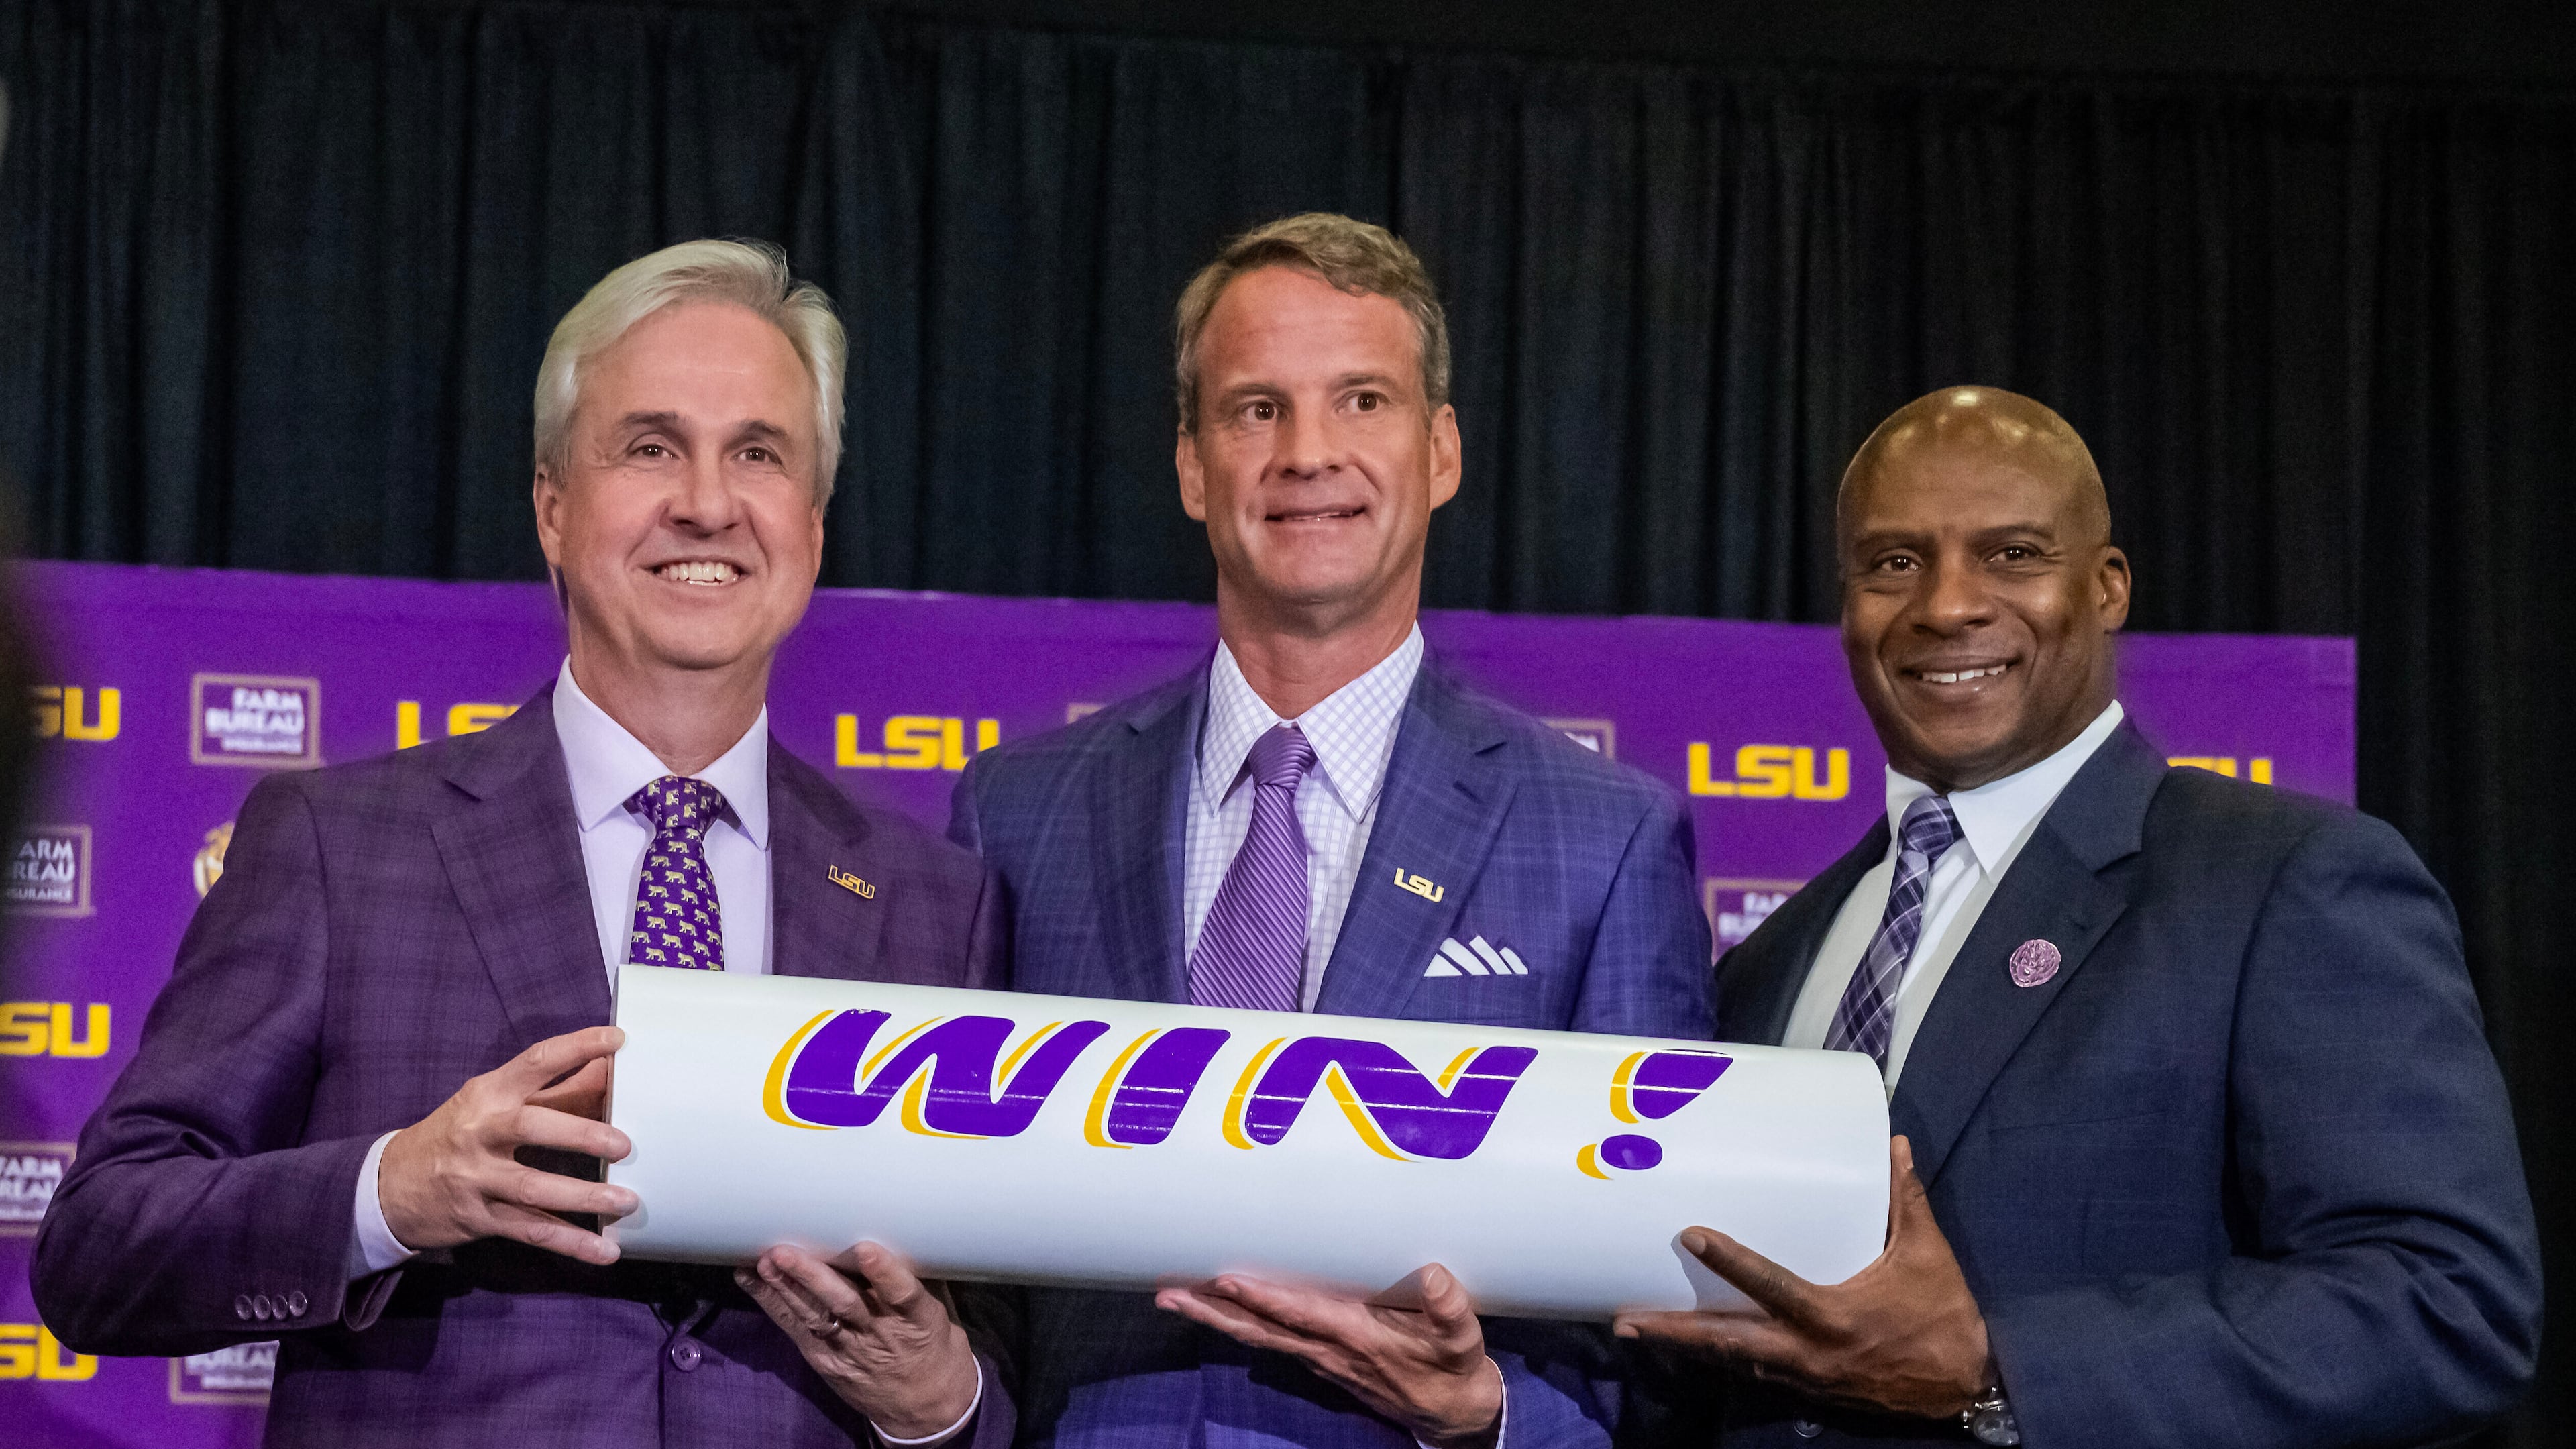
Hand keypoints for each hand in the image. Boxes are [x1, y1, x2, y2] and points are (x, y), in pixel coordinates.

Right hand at [376, 1025, 635, 1264]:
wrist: (389, 1187)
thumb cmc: (457, 1135)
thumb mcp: (492, 1103)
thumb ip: (551, 1089)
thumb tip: (608, 1067)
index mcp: (487, 1093)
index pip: (534, 1062)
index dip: (576, 1047)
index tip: (617, 1040)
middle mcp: (479, 1132)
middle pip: (531, 1127)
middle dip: (581, 1135)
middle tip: (625, 1145)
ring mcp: (476, 1178)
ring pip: (533, 1187)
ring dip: (583, 1196)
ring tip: (627, 1201)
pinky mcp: (478, 1218)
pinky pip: (530, 1231)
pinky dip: (570, 1243)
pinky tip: (605, 1252)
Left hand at [736, 1242, 981, 1439]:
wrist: (924, 1404)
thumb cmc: (930, 1343)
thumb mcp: (937, 1310)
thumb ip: (916, 1274)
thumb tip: (898, 1225)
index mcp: (919, 1320)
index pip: (903, 1294)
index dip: (885, 1273)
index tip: (867, 1250)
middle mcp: (881, 1335)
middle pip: (846, 1305)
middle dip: (812, 1278)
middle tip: (785, 1253)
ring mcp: (850, 1351)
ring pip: (816, 1318)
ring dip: (786, 1290)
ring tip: (764, 1263)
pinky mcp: (826, 1361)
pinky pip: (797, 1331)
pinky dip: (773, 1305)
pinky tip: (752, 1280)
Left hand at [1157, 1264, 1502, 1448]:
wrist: (1452, 1414)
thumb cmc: (1454, 1368)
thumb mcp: (1463, 1341)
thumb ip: (1450, 1310)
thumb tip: (1433, 1275)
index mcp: (1357, 1339)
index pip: (1300, 1316)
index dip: (1263, 1300)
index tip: (1226, 1282)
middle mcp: (1328, 1350)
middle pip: (1260, 1330)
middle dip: (1213, 1312)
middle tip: (1167, 1294)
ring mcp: (1321, 1357)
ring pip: (1259, 1336)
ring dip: (1215, 1318)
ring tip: (1173, 1298)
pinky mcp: (1323, 1358)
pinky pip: (1272, 1339)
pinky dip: (1241, 1323)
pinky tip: (1218, 1310)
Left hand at [1613, 1136, 1990, 1420]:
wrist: (1963, 1386)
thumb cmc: (1943, 1318)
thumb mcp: (1928, 1256)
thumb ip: (1905, 1200)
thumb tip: (1895, 1145)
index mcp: (1833, 1317)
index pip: (1771, 1285)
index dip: (1730, 1262)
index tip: (1690, 1236)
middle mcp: (1808, 1352)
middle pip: (1728, 1343)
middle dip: (1675, 1334)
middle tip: (1625, 1319)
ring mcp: (1804, 1376)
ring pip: (1733, 1361)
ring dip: (1687, 1349)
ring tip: (1640, 1330)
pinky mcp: (1807, 1388)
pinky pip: (1753, 1371)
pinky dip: (1720, 1359)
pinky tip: (1692, 1347)